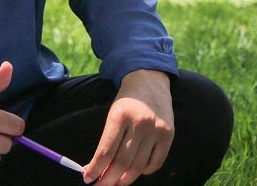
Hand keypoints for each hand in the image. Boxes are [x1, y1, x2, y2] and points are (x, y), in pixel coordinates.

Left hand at [82, 69, 174, 185]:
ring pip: (138, 167)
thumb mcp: (113, 115)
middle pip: (121, 163)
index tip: (88, 179)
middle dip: (107, 180)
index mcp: (120, 115)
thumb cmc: (127, 101)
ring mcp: (156, 129)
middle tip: (100, 185)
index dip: (95, 169)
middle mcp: (140, 123)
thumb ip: (107, 142)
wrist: (150, 80)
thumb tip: (95, 170)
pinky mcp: (168, 134)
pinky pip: (155, 163)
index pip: (105, 152)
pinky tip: (135, 170)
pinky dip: (144, 171)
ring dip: (123, 180)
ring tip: (115, 183)